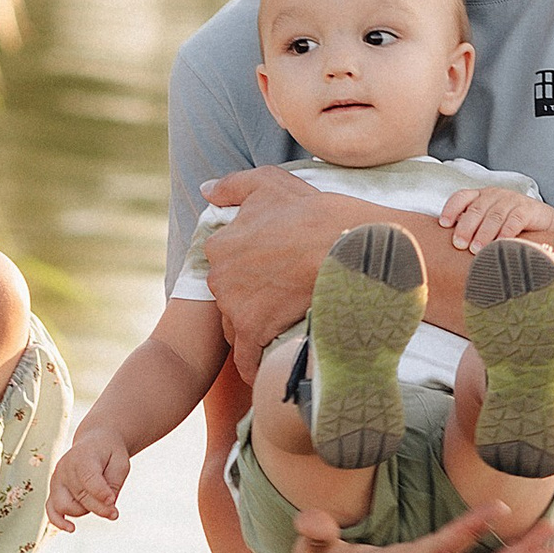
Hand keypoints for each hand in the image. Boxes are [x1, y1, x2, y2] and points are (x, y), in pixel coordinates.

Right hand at [49, 429, 126, 528]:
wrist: (94, 442)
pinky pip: (51, 509)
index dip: (101, 493)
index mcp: (83, 456)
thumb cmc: (109, 454)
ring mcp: (57, 479)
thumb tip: (108, 506)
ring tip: (96, 500)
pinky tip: (71, 528)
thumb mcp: (121, 463)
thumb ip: (115, 483)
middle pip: (81, 497)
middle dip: (100, 508)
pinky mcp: (54, 490)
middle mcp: (65, 467)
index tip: (113, 502)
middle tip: (115, 513)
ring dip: (85, 510)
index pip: (89, 479)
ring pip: (67, 507)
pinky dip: (58, 521)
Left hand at [200, 170, 367, 382]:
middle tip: (282, 300)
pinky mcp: (253, 329)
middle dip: (249, 301)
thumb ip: (232, 186)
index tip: (271, 274)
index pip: (225, 266)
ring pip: (237, 326)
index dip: (249, 270)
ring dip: (254, 330)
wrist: (347, 244)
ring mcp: (234, 305)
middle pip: (229, 297)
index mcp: (220, 244)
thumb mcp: (270, 183)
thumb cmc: (314, 211)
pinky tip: (266, 369)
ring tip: (283, 328)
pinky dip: (255, 365)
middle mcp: (219, 276)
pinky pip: (247, 358)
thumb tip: (206, 192)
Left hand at [439, 186, 553, 254]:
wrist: (544, 221)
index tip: (443, 224)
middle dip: (466, 227)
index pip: (461, 197)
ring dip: (484, 233)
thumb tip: (451, 243)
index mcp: (481, 196)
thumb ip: (473, 226)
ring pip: (494, 215)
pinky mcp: (528, 209)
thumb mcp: (489, 222)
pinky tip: (500, 244)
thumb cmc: (511, 224)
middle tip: (459, 244)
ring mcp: (512, 200)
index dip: (451, 209)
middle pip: (476, 209)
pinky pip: (514, 220)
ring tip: (476, 249)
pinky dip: (506, 232)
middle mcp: (495, 195)